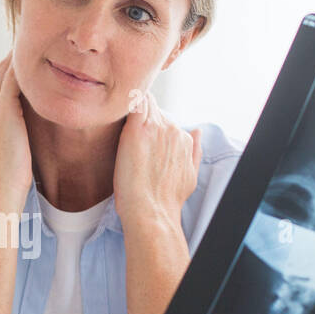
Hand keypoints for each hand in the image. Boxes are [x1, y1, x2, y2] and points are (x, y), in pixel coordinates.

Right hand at [0, 52, 32, 210]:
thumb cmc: (8, 179)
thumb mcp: (8, 150)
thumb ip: (14, 133)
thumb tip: (30, 130)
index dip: (13, 70)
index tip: (33, 60)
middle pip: (0, 71)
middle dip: (18, 57)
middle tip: (42, 40)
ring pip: (6, 69)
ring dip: (23, 55)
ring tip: (46, 40)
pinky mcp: (3, 108)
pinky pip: (15, 76)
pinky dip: (27, 64)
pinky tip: (47, 54)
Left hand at [113, 89, 201, 226]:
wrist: (151, 210)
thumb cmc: (166, 200)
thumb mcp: (190, 175)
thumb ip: (194, 151)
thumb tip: (197, 131)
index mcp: (183, 138)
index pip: (164, 120)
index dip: (150, 124)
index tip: (138, 133)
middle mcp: (173, 129)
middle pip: (154, 110)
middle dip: (141, 115)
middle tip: (124, 125)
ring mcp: (155, 128)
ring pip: (143, 104)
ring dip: (132, 108)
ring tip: (118, 116)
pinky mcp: (137, 130)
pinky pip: (133, 104)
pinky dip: (126, 103)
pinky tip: (117, 107)